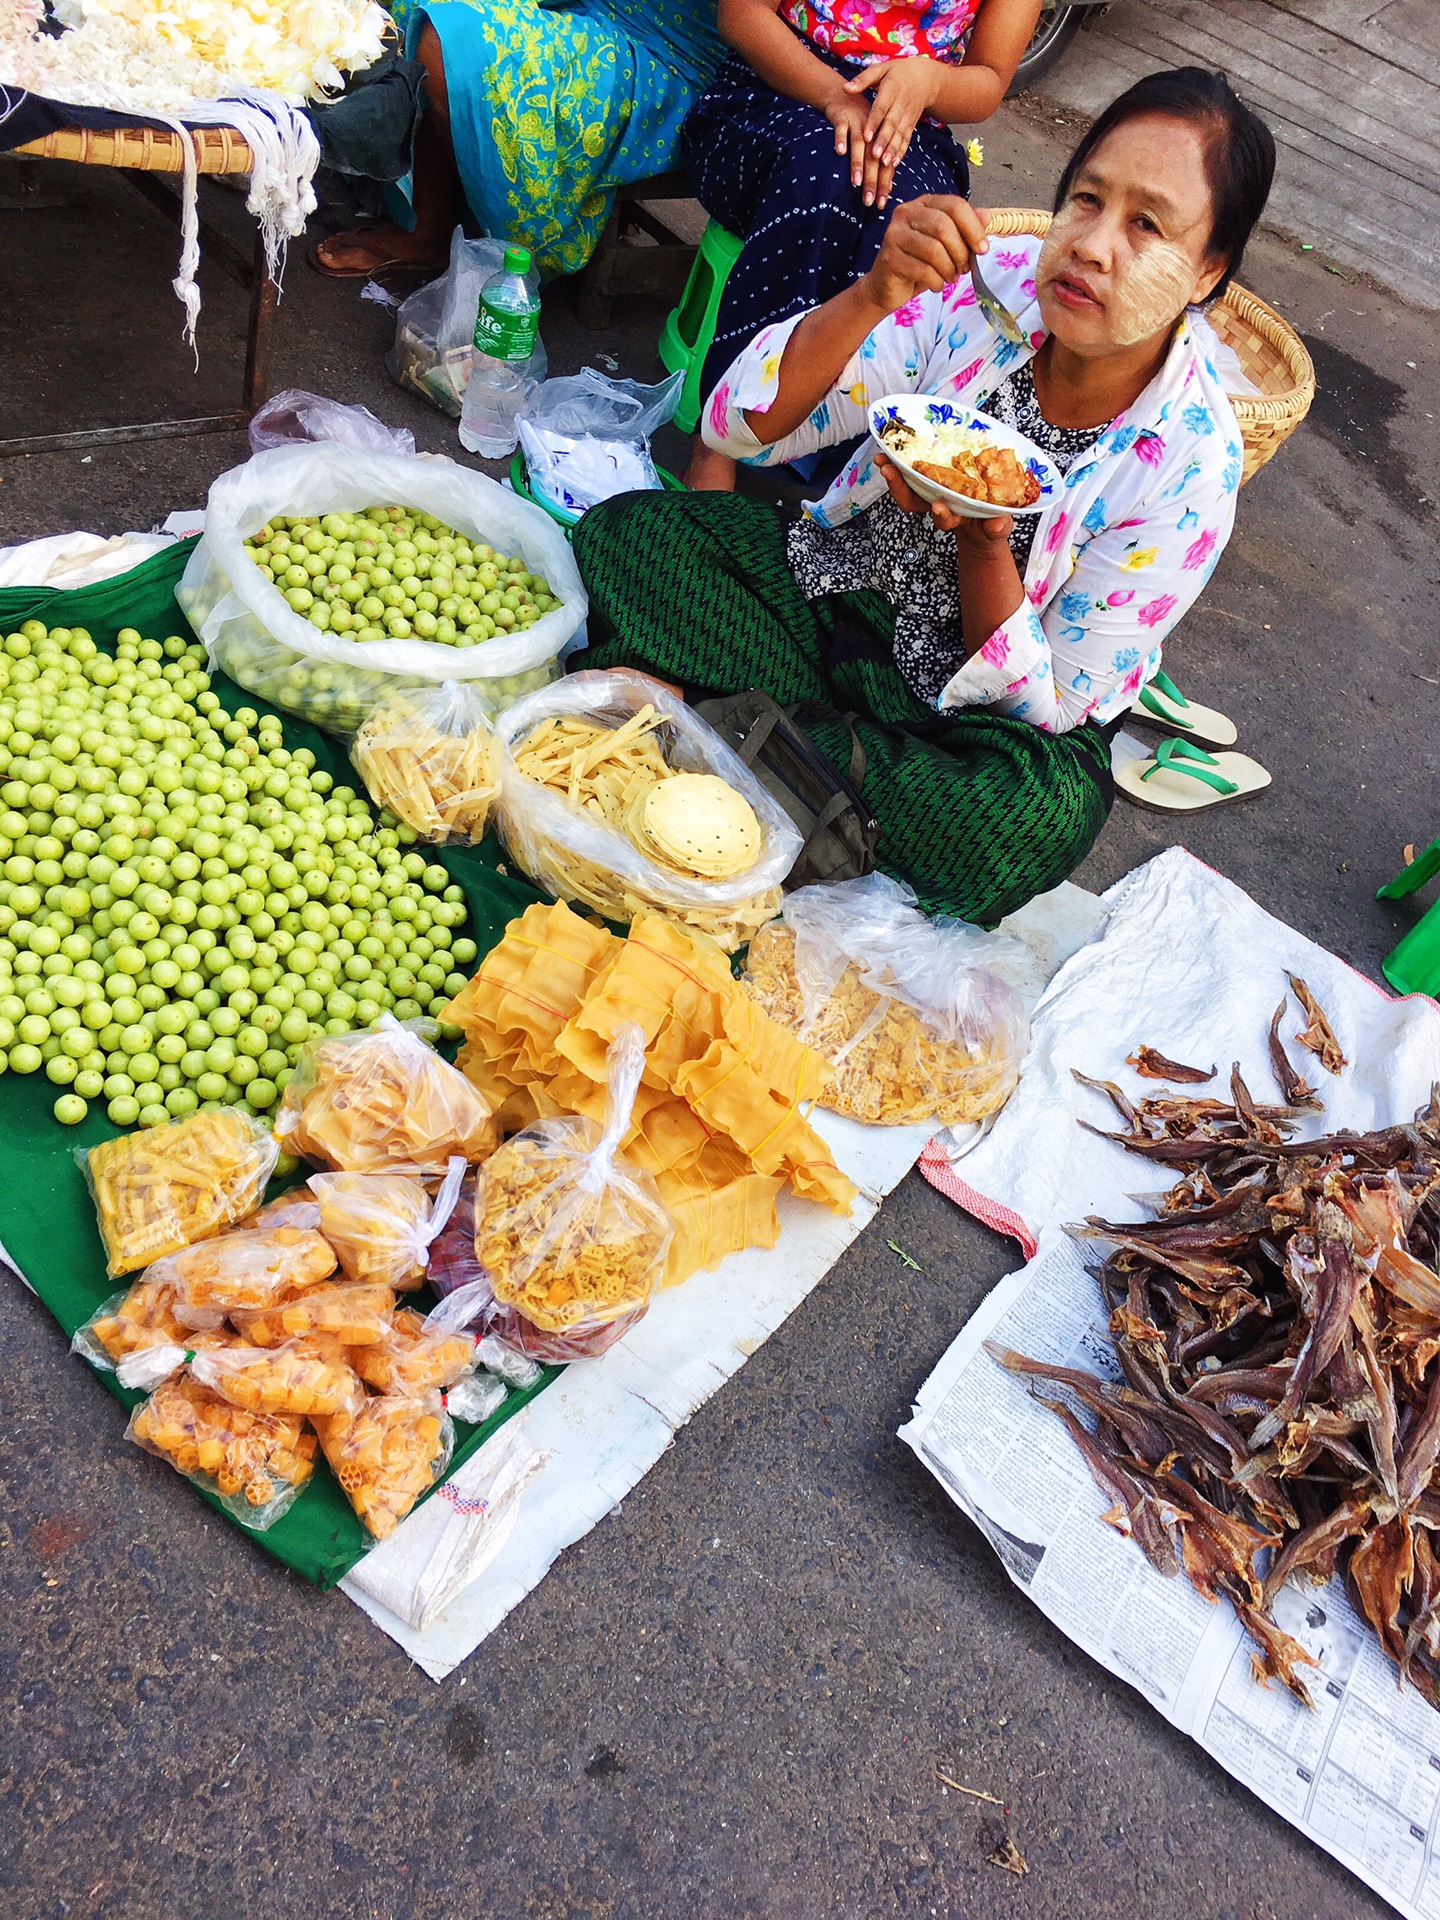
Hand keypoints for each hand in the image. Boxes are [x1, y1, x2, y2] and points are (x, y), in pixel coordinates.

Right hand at [823, 92, 896, 207]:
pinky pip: (841, 129)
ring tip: (856, 182)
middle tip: (869, 202)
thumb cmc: (857, 124)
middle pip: (873, 159)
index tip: (882, 204)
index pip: (884, 166)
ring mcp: (857, 124)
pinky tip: (839, 152)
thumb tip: (883, 187)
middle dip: (872, 181)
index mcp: (879, 140)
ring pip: (859, 145)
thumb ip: (875, 161)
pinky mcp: (842, 117)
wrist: (842, 95)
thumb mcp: (869, 140)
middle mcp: (871, 133)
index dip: (884, 185)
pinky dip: (840, 139)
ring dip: (858, 163)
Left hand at [844, 55, 938, 179]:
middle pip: (891, 124)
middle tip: (874, 155)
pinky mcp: (912, 124)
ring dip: (892, 150)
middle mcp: (901, 104)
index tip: (865, 136)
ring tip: (884, 164)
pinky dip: (901, 152)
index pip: (881, 108)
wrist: (924, 77)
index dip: (874, 122)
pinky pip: (907, 139)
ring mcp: (908, 115)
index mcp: (891, 89)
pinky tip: (894, 164)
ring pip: (900, 134)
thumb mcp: (880, 69)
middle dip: (883, 140)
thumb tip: (845, 88)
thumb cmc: (896, 72)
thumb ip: (863, 79)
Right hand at [861, 194, 991, 314]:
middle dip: (960, 252)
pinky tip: (937, 284)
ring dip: (949, 269)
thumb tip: (987, 216)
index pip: (954, 205)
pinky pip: (922, 270)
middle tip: (963, 268)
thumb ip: (965, 228)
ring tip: (950, 277)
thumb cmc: (919, 263)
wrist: (886, 286)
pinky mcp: (889, 258)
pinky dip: (936, 281)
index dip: (973, 227)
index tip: (982, 249)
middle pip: (944, 227)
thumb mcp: (946, 244)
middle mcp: (906, 213)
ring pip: (934, 250)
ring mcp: (895, 234)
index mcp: (924, 203)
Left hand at [875, 452, 1012, 541]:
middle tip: (889, 471)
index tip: (939, 506)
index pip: (944, 518)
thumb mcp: (997, 529)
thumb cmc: (989, 525)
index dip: (941, 514)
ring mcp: (932, 492)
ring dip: (893, 473)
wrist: (981, 521)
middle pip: (915, 502)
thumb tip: (997, 524)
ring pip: (908, 486)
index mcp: (956, 517)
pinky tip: (889, 450)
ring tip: (881, 459)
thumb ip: (998, 528)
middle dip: (899, 488)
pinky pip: (911, 471)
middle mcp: (938, 505)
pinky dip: (899, 462)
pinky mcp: (932, 478)